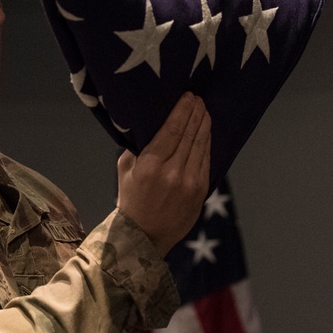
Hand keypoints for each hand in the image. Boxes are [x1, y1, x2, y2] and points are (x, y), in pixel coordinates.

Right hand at [116, 92, 211, 255]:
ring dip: (204, 126)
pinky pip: (206, 161)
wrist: (144, 236)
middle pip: (189, 134)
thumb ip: (135, 148)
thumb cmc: (131, 200)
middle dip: (196, 114)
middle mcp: (172, 172)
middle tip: (199, 99)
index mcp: (150, 165)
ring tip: (205, 112)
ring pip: (200, 146)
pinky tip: (206, 133)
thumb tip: (145, 125)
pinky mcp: (200, 191)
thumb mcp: (125, 171)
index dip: (182, 111)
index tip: (188, 97)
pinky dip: (207, 144)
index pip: (172, 130)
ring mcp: (189, 183)